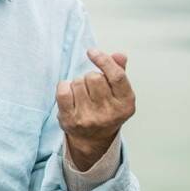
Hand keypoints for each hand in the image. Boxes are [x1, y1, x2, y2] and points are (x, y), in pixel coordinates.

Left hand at [57, 49, 134, 168]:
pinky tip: (69, 93)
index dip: (104, 60)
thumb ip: (119, 72)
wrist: (93, 139)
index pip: (117, 76)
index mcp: (126, 103)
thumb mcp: (118, 93)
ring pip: (78, 82)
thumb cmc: (106, 109)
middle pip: (94, 77)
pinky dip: (64, 87)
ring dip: (78, 84)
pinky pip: (63, 91)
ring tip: (83, 96)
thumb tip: (118, 55)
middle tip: (92, 88)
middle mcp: (109, 113)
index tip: (92, 51)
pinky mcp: (71, 120)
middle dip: (91, 76)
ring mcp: (89, 118)